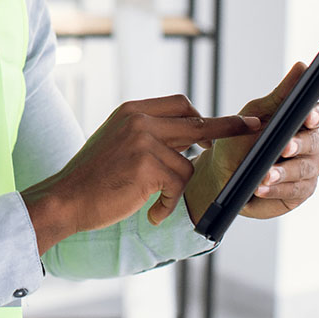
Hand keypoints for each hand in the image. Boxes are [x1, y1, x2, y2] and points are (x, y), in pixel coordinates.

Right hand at [21, 95, 259, 254]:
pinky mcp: (147, 166)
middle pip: (197, 122)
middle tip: (253, 128)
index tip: (227, 123)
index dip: (204, 115)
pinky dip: (168, 205)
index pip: (179, 103)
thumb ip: (148, 134)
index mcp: (132, 110)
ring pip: (187, 163)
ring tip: (156, 203)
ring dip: (177, 189)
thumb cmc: (92, 177)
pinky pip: (178, 185)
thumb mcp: (117, 141)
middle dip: (228, 128)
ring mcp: (143, 141)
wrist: (65, 199)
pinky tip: (152, 214)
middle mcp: (139, 119)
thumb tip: (190, 138)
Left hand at [186, 63, 318, 221]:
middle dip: (299, 145)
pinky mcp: (300, 191)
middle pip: (316, 143)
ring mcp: (307, 169)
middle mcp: (310, 145)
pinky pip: (295, 190)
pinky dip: (278, 188)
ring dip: (285, 172)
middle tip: (284, 147)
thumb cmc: (239, 140)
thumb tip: (302, 67)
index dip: (318, 115)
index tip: (308, 117)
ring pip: (306, 169)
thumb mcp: (256, 114)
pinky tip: (262, 187)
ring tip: (265, 174)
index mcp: (301, 122)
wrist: (222, 175)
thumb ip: (281, 94)